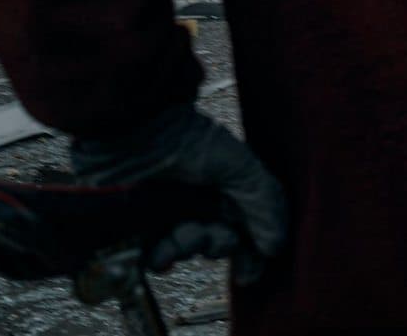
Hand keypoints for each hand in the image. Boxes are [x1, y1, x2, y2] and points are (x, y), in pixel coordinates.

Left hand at [71, 104, 287, 284]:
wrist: (131, 134)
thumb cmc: (188, 141)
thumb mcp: (238, 167)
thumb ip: (263, 205)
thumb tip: (275, 248)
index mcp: (227, 187)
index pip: (247, 226)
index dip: (250, 252)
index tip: (248, 273)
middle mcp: (201, 202)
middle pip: (219, 242)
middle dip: (217, 244)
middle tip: (209, 236)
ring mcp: (169, 216)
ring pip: (188, 250)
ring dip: (188, 248)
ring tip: (177, 236)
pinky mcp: (138, 228)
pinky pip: (155, 255)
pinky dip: (161, 259)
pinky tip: (158, 252)